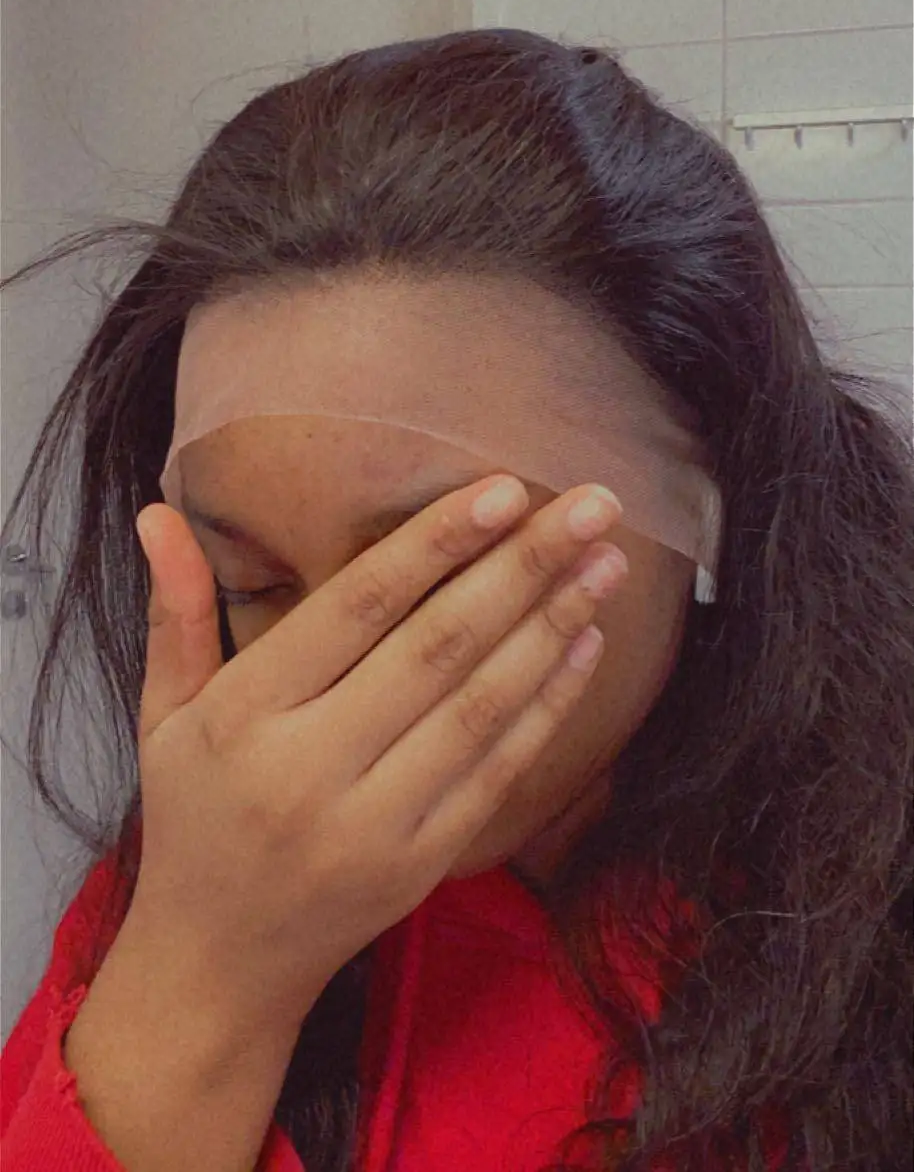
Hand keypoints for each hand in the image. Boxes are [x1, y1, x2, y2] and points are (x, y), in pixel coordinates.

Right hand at [129, 475, 625, 1030]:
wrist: (216, 969)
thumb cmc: (194, 817)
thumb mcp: (164, 715)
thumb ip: (176, 610)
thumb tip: (158, 514)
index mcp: (246, 717)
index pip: (354, 610)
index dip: (433, 545)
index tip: (501, 488)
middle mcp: (312, 769)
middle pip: (437, 649)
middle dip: (523, 567)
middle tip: (592, 504)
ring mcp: (375, 824)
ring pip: (481, 707)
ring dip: (553, 626)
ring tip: (608, 560)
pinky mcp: (422, 865)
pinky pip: (498, 771)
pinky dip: (549, 704)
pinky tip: (586, 643)